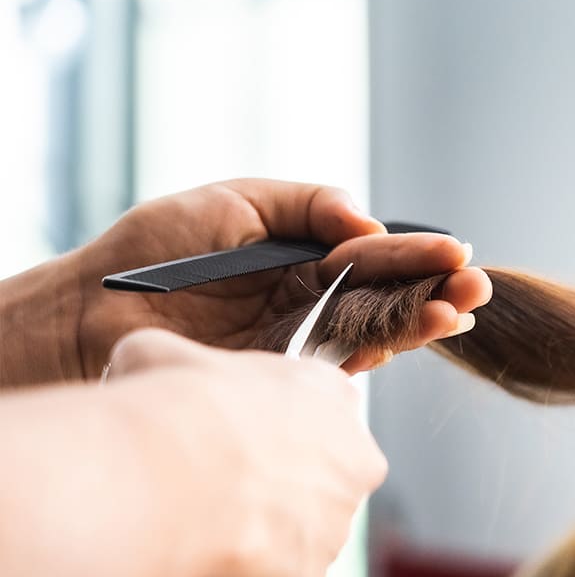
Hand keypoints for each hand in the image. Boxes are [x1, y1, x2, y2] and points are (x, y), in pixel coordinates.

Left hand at [74, 179, 490, 378]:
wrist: (95, 308)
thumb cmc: (156, 248)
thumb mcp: (236, 200)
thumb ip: (305, 203)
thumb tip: (366, 223)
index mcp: (300, 256)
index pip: (371, 254)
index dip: (414, 252)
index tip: (458, 251)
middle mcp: (306, 300)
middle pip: (382, 296)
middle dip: (432, 291)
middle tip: (477, 289)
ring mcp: (294, 340)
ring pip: (369, 331)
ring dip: (417, 323)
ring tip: (458, 312)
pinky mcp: (277, 375)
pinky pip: (335, 363)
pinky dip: (375, 350)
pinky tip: (410, 337)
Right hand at [106, 327, 386, 576]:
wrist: (174, 470)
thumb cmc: (175, 402)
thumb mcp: (163, 353)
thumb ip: (177, 363)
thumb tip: (136, 367)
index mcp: (332, 396)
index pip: (310, 416)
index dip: (261, 430)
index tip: (223, 437)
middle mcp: (353, 463)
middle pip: (302, 485)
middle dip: (258, 492)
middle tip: (202, 488)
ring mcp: (334, 529)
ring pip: (280, 542)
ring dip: (239, 541)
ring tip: (188, 525)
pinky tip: (188, 563)